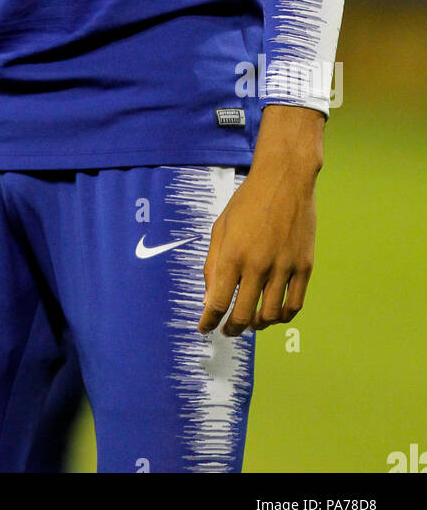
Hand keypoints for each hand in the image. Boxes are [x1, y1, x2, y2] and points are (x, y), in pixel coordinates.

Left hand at [197, 104, 323, 336]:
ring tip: (251, 323)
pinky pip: (294, 304)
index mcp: (233, 254)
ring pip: (270, 315)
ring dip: (257, 325)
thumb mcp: (221, 228)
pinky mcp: (304, 266)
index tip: (205, 328)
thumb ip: (213, 264)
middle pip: (244, 315)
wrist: (284, 180)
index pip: (218, 301)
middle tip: (227, 330)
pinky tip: (274, 315)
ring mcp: (284, 267)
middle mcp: (258, 264)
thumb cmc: (248, 202)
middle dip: (232, 328)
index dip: (209, 320)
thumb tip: (210, 299)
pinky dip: (283, 317)